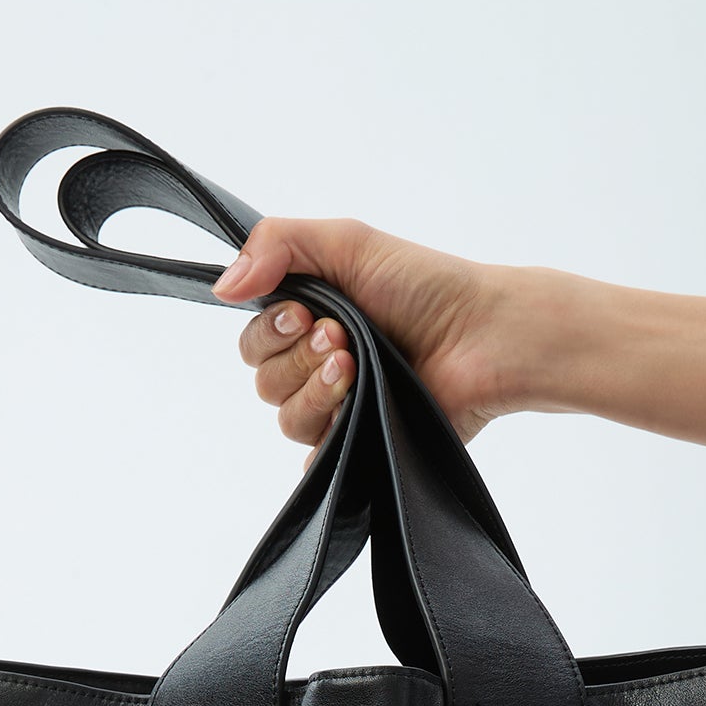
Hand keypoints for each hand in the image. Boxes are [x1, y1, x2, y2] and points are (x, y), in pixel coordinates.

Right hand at [212, 219, 512, 461]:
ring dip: (318, 391)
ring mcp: (342, 411)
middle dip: (298, 359)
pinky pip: (317, 464)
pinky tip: (360, 411)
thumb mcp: (346, 241)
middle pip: (264, 383)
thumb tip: (222, 287)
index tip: (305, 313)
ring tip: (358, 369)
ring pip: (288, 421)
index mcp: (311, 320)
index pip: (253, 341)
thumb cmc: (426, 287)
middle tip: (343, 339)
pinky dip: (330, 441)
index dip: (270, 331)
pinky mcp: (363, 449)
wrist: (483, 338)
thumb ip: (276, 244)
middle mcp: (320, 366)